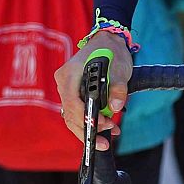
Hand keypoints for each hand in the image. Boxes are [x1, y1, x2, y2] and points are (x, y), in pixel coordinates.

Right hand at [55, 31, 132, 150]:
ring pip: (73, 117)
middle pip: (70, 114)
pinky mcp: (73, 94)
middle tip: (106, 141)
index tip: (103, 126)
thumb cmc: (112, 52)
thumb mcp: (119, 67)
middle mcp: (64, 83)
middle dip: (88, 130)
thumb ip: (118, 87)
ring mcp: (67, 89)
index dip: (86, 118)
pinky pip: (78, 112)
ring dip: (90, 129)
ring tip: (111, 134)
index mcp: (70, 74)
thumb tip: (116, 106)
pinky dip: (91, 121)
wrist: (108, 41)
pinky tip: (108, 127)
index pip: (72, 102)